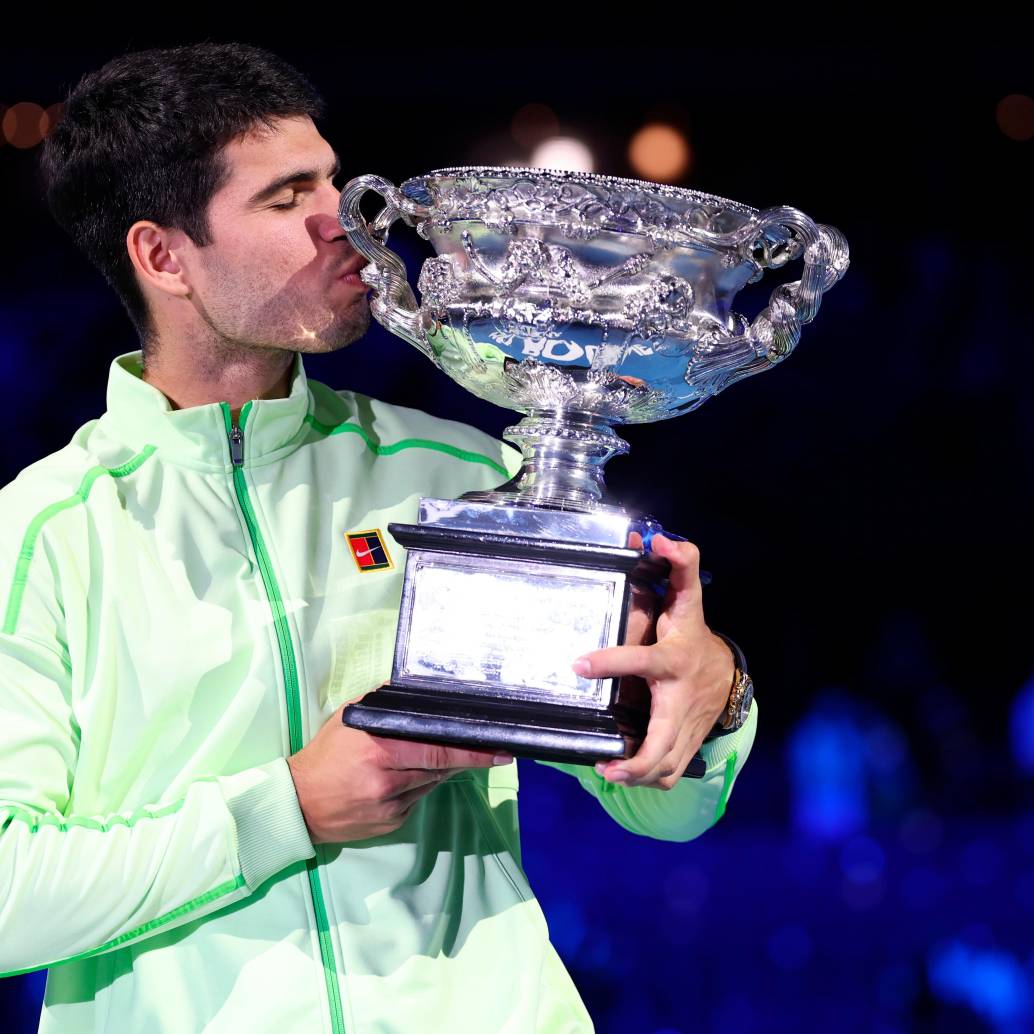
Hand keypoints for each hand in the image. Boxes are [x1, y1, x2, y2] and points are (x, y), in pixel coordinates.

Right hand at [286, 696, 512, 843]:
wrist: (297, 804)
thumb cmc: (324, 755)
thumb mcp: (350, 721)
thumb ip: (384, 709)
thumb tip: (417, 697)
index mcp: (379, 750)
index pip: (437, 750)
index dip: (472, 752)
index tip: (500, 749)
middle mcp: (388, 780)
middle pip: (439, 768)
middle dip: (466, 758)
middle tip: (492, 750)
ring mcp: (391, 806)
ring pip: (431, 784)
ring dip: (436, 770)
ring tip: (418, 757)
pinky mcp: (392, 823)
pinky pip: (417, 800)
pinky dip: (417, 787)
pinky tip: (400, 779)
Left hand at [572, 533, 734, 789]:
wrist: (726, 671)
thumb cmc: (693, 632)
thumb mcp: (687, 597)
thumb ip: (680, 564)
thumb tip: (658, 537)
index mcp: (673, 660)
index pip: (642, 660)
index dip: (612, 661)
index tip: (578, 664)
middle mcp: (680, 699)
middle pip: (663, 740)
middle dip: (636, 758)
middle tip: (604, 764)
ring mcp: (686, 726)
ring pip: (667, 765)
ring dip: (638, 775)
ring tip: (608, 771)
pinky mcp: (687, 743)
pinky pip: (671, 772)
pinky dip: (649, 778)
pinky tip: (624, 774)